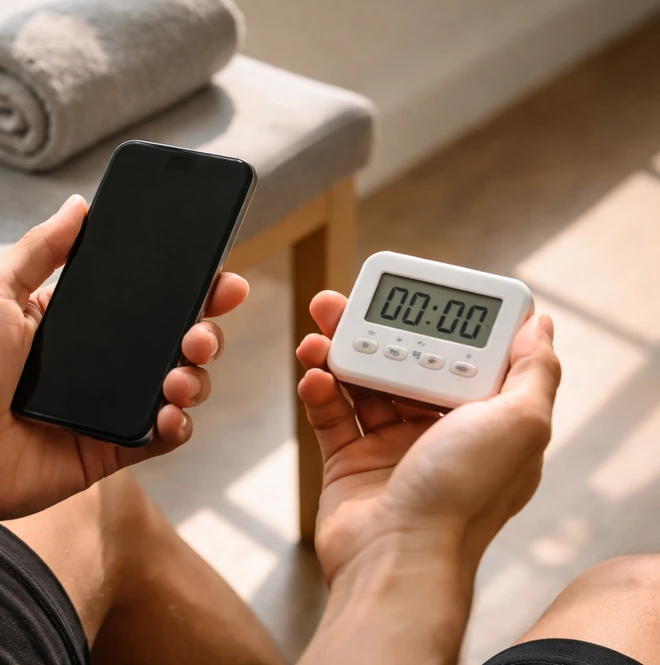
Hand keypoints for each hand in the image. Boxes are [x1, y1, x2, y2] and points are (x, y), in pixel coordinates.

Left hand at [0, 194, 248, 526]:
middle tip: (203, 329)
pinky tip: (170, 412)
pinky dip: (179, 424)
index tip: (218, 273)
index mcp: (76, 319)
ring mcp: (108, 405)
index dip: (186, 284)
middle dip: (205, 328)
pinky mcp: (111, 448)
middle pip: (174, 337)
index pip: (144, 296)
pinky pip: (163, 436)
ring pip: (179, 384)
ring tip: (180, 375)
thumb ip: (41, 249)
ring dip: (196, 375)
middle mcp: (100, 360)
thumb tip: (79, 204)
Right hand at [297, 291, 560, 584]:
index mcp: (483, 422)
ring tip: (318, 338)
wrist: (398, 559)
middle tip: (339, 305)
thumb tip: (540, 325)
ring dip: (336, 354)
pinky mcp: (350, 464)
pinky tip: (315, 378)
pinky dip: (320, 392)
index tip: (413, 296)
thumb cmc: (462, 498)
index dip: (437, 323)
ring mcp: (392, 449)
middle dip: (370, 330)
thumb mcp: (520, 424)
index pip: (460, 356)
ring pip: (361, 384)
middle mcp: (439, 433)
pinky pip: (332, 416)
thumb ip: (534, 371)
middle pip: (402, 363)